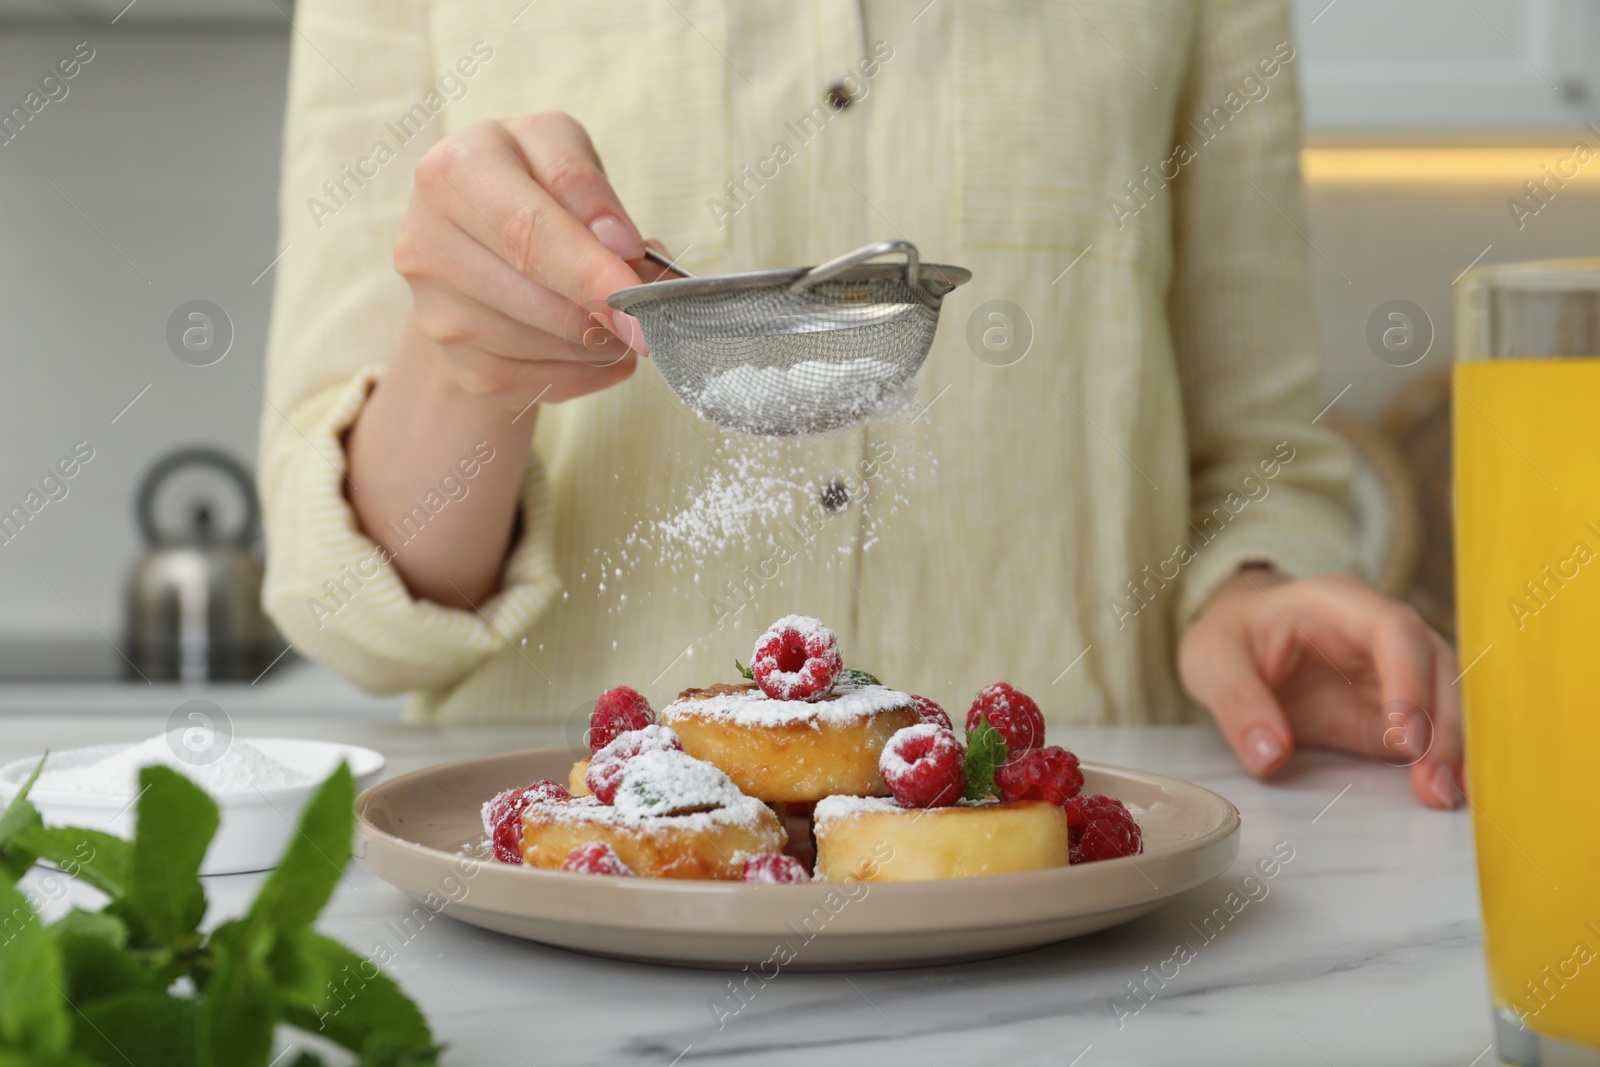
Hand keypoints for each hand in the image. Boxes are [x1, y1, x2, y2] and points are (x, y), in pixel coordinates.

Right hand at [393, 112, 664, 407]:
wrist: (475, 237)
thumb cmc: (527, 184)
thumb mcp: (558, 151)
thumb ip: (587, 187)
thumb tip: (621, 247)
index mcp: (455, 172)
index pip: (530, 234)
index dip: (591, 274)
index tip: (641, 304)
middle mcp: (428, 244)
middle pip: (539, 300)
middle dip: (606, 314)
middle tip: (650, 314)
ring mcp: (436, 313)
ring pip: (544, 348)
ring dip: (601, 343)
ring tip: (618, 317)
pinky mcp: (457, 363)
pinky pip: (539, 383)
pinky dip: (586, 371)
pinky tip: (597, 346)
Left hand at [1178, 568, 1462, 809]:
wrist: (1238, 640)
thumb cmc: (1230, 637)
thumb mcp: (1212, 660)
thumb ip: (1238, 703)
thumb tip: (1269, 757)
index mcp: (1336, 602)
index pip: (1392, 630)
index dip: (1407, 679)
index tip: (1404, 735)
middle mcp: (1378, 633)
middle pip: (1434, 667)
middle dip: (1442, 725)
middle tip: (1434, 782)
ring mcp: (1392, 671)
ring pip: (1444, 700)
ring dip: (1451, 748)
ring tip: (1444, 796)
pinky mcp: (1391, 709)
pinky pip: (1428, 731)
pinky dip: (1441, 760)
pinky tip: (1448, 794)